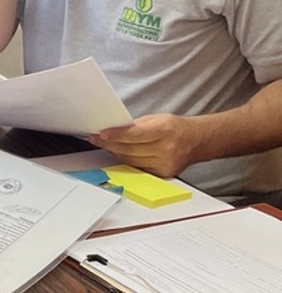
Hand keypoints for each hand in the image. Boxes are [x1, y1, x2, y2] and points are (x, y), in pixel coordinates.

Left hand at [88, 114, 204, 177]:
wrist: (197, 141)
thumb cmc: (175, 128)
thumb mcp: (156, 119)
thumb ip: (136, 125)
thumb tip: (113, 130)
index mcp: (164, 130)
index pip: (135, 135)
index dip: (116, 135)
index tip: (101, 134)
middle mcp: (166, 149)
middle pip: (130, 150)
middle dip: (110, 144)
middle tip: (96, 139)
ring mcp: (165, 163)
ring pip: (131, 161)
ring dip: (115, 153)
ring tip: (106, 145)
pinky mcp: (163, 173)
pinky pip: (138, 168)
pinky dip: (127, 161)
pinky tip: (120, 154)